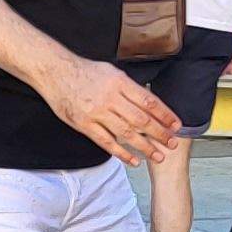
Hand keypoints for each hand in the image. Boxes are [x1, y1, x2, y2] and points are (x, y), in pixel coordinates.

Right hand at [35, 60, 181, 165]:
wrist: (55, 73)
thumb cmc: (84, 71)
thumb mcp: (111, 71)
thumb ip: (129, 87)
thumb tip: (148, 102)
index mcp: (119, 83)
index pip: (148, 101)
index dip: (165, 115)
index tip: (176, 125)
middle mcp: (110, 98)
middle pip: (141, 120)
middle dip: (160, 133)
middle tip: (173, 143)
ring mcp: (97, 113)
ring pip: (126, 134)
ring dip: (145, 147)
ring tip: (158, 156)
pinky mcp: (84, 125)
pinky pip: (106, 142)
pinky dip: (121, 153)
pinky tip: (133, 160)